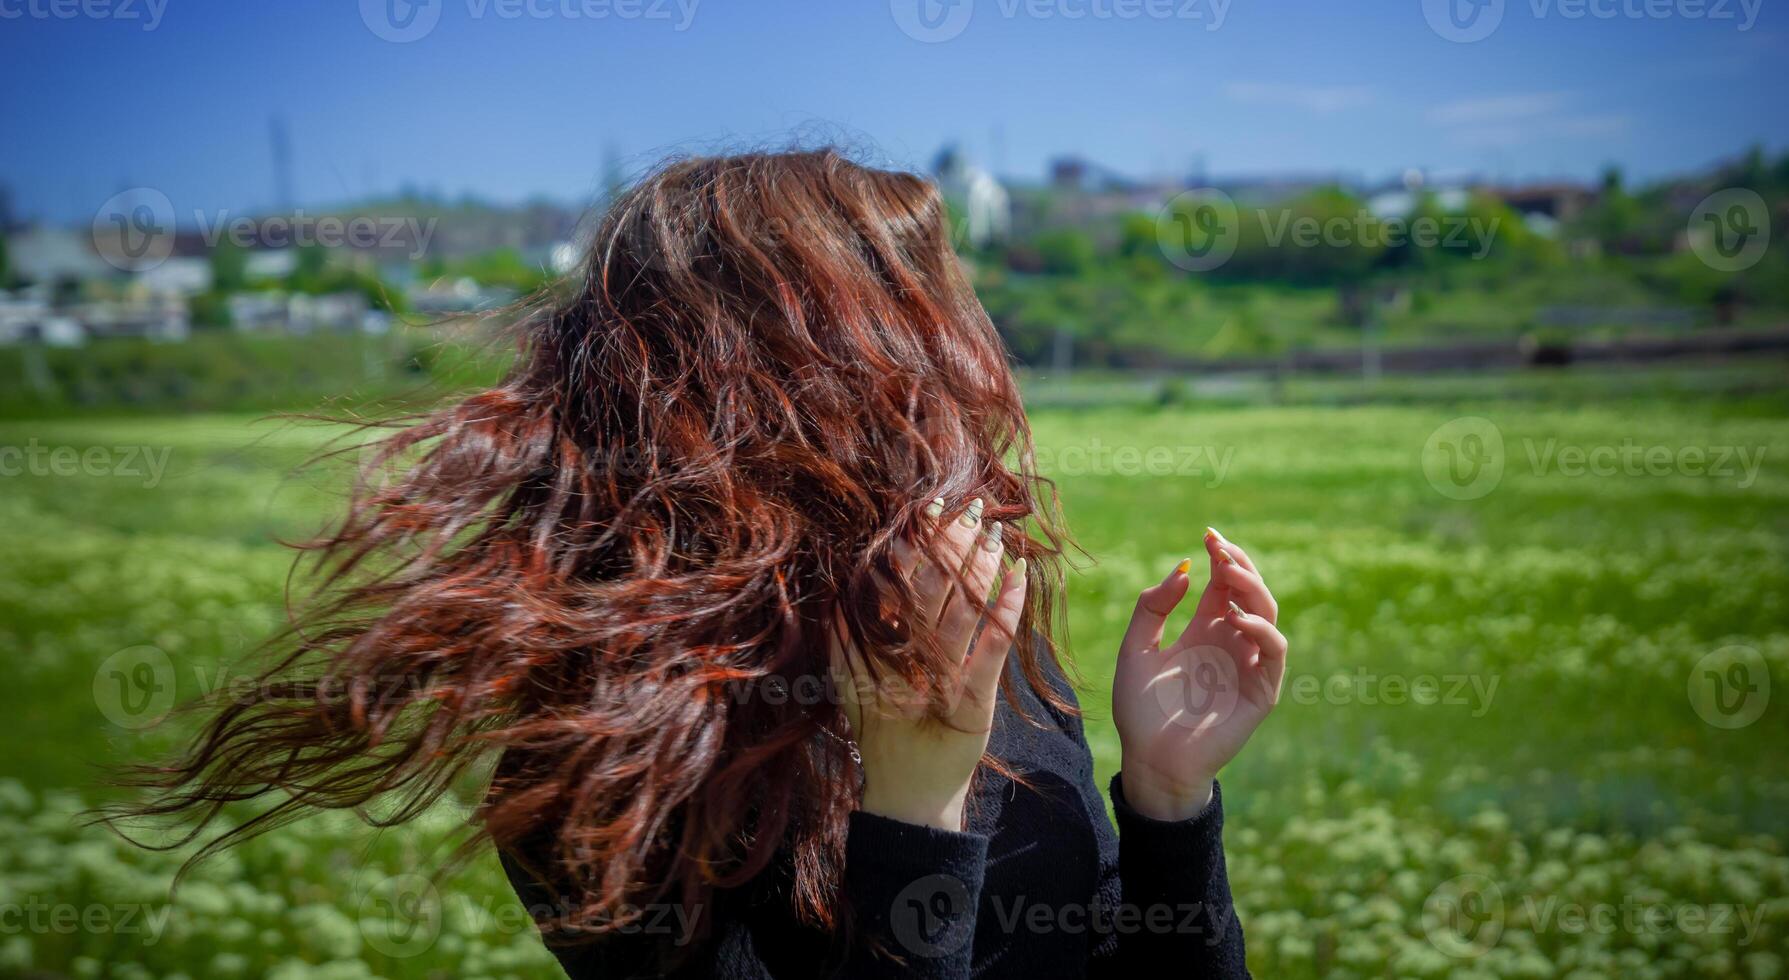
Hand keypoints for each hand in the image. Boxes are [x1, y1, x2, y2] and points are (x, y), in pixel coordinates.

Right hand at [829, 497, 1026, 830]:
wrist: (908, 795)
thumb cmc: (886, 737)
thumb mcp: (855, 688)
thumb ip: (844, 645)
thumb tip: (833, 598)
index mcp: (881, 649)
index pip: (901, 583)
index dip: (917, 544)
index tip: (932, 508)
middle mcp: (909, 659)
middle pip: (933, 589)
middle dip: (951, 544)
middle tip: (969, 506)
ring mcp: (940, 678)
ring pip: (961, 610)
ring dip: (980, 567)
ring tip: (995, 531)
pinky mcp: (972, 700)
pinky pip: (992, 648)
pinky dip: (1007, 612)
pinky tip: (1019, 580)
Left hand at [1111, 528, 1287, 820]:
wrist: (1150, 760)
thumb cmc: (1140, 709)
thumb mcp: (1135, 649)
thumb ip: (1152, 609)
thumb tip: (1183, 569)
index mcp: (1205, 630)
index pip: (1224, 584)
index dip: (1221, 557)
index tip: (1208, 535)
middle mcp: (1231, 643)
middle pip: (1250, 592)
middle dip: (1240, 565)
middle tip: (1221, 548)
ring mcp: (1248, 665)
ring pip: (1268, 616)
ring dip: (1254, 590)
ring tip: (1229, 574)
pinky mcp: (1261, 691)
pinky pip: (1274, 654)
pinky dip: (1262, 631)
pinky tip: (1237, 618)